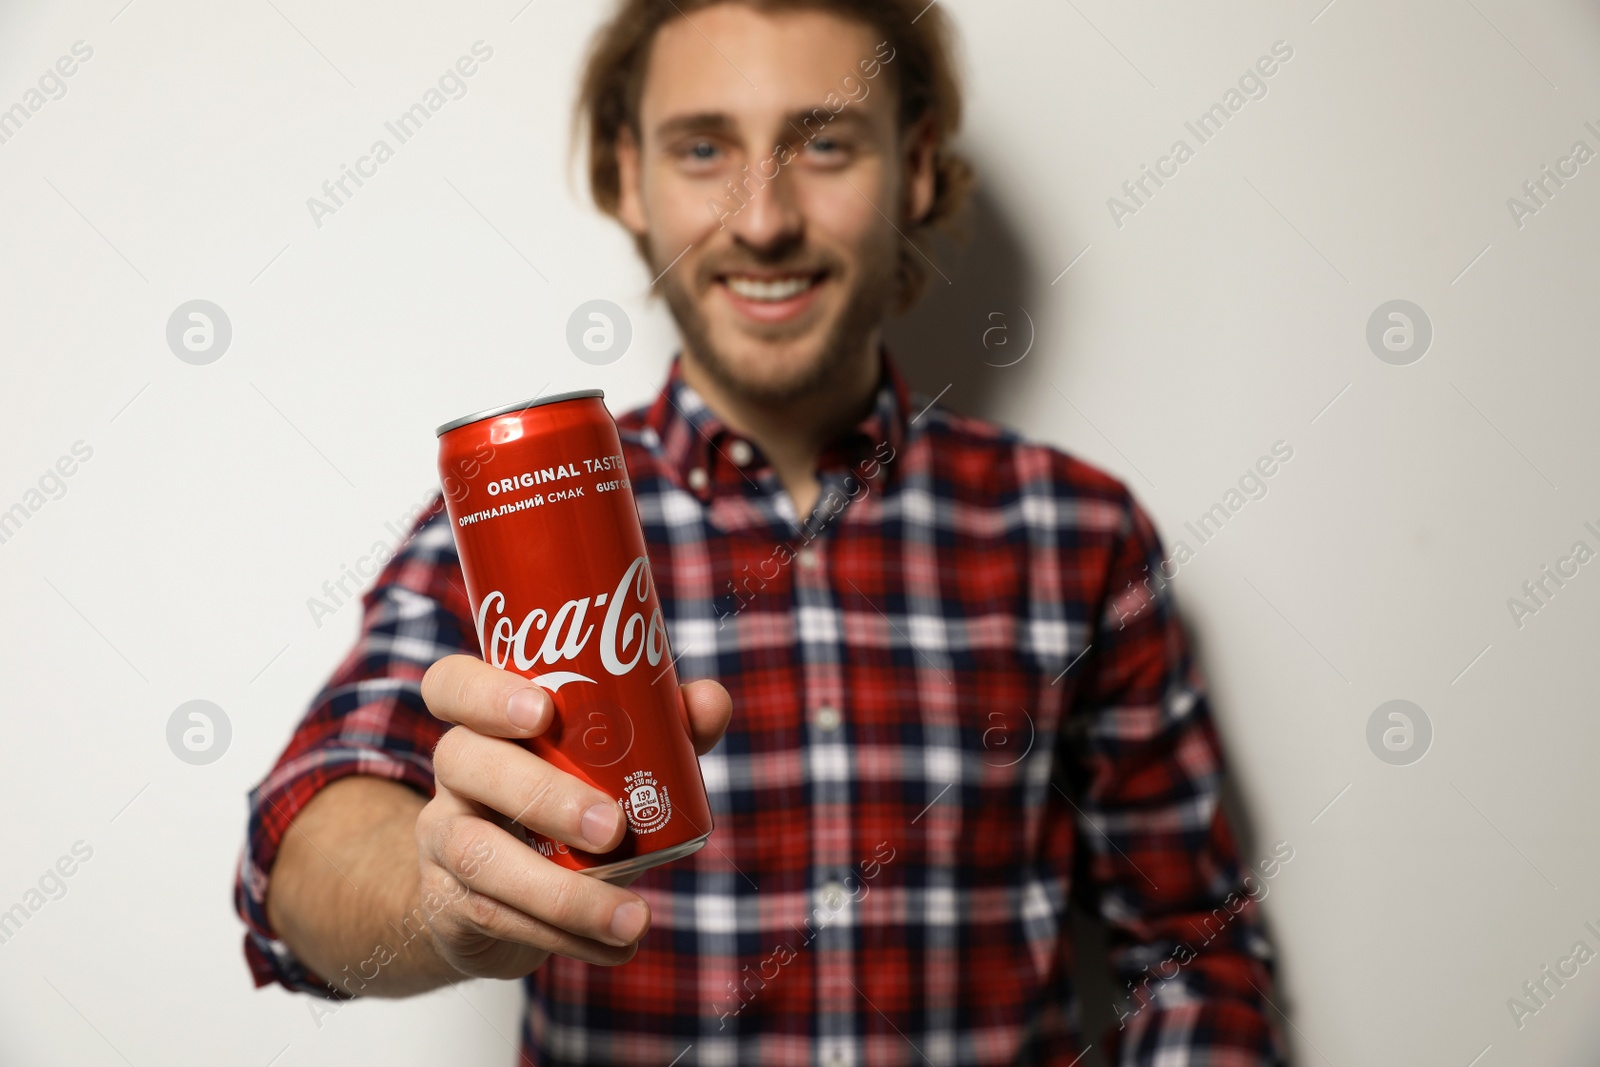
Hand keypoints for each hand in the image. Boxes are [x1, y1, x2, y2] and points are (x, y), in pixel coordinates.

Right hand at [414, 654, 730, 979]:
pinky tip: (615, 945)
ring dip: (563, 891)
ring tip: (633, 915)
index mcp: (485, 722)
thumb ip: (661, 728)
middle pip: (464, 761)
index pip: (452, 684)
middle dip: (542, 793)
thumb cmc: (562, 804)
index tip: (542, 710)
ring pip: (479, 854)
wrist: (490, 898)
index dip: (485, 691)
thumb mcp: (607, 764)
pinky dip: (566, 937)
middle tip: (612, 827)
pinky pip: (496, 917)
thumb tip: (710, 702)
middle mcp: (453, 771)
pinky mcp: (446, 904)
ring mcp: (441, 837)